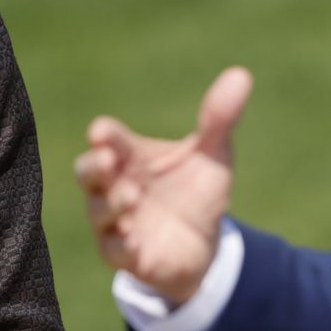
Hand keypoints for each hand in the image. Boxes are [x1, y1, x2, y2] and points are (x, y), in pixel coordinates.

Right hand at [74, 67, 253, 306]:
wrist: (206, 245)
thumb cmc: (197, 191)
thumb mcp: (213, 154)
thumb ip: (219, 119)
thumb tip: (242, 75)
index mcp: (130, 156)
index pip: (108, 140)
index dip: (104, 135)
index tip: (102, 131)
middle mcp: (115, 186)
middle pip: (88, 173)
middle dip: (93, 166)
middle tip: (108, 159)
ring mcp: (117, 222)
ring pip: (99, 212)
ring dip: (112, 204)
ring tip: (132, 196)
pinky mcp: (127, 255)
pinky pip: (115, 250)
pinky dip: (122, 243)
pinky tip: (134, 238)